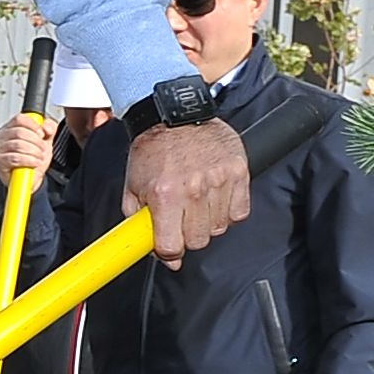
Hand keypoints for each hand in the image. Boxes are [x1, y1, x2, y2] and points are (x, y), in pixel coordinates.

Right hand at [0, 115, 53, 176]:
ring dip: (34, 152)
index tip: (42, 134)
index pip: (19, 119)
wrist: (29, 180)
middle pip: (19, 132)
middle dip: (36, 142)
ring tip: (39, 158)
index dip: (33, 125)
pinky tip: (34, 163)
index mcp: (9, 128)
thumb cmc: (32, 160)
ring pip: (18, 145)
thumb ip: (49, 128)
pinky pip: (14, 157)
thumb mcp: (44, 141)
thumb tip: (46, 126)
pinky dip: (28, 160)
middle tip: (43, 149)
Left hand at [123, 119, 251, 268]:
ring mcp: (219, 180)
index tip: (168, 246)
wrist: (173, 115)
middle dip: (187, 236)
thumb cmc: (152, 150)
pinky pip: (239, 212)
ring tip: (196, 202)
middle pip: (198, 240)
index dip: (168, 251)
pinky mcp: (238, 171)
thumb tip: (165, 257)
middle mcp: (193, 188)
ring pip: (219, 228)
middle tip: (181, 219)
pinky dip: (228, 210)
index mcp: (164, 194)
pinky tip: (215, 197)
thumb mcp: (133, 188)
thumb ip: (141, 224)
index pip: (171, 246)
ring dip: (207, 222)